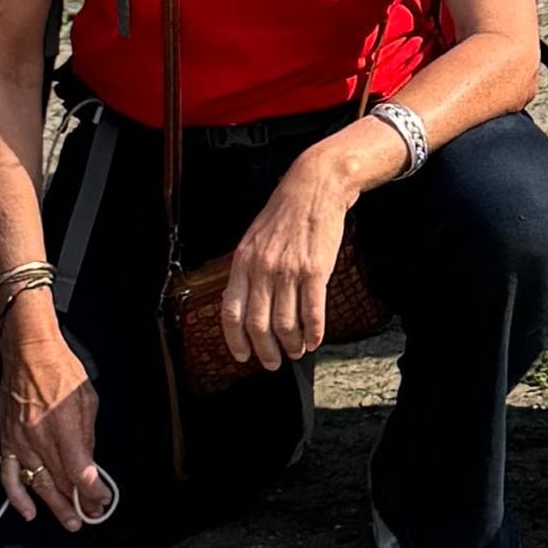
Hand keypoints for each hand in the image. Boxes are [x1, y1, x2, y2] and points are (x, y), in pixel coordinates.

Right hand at [0, 292, 101, 522]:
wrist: (28, 353)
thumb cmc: (60, 370)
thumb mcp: (87, 400)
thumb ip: (87, 435)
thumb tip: (87, 463)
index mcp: (64, 428)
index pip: (81, 473)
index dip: (94, 492)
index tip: (103, 499)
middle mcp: (40, 440)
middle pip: (62, 483)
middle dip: (80, 503)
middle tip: (92, 516)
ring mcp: (21, 443)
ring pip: (39, 484)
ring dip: (56, 506)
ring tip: (71, 522)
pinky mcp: (7, 441)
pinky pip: (9, 475)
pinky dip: (17, 497)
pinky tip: (29, 512)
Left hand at [213, 137, 367, 368]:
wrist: (315, 185)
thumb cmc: (286, 211)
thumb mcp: (255, 238)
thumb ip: (249, 269)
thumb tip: (246, 303)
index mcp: (243, 261)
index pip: (231, 312)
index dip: (236, 340)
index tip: (243, 355)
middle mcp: (262, 268)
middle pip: (259, 325)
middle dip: (266, 351)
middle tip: (274, 362)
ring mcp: (289, 270)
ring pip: (286, 324)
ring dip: (292, 345)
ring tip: (297, 350)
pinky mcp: (315, 270)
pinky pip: (313, 312)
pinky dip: (314, 332)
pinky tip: (315, 339)